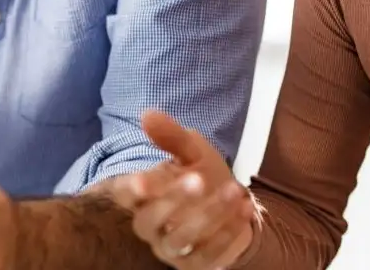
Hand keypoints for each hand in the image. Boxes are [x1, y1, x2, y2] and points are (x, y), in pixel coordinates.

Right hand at [112, 111, 255, 269]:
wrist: (232, 207)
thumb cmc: (202, 174)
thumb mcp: (191, 151)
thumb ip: (171, 136)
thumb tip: (148, 114)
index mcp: (142, 196)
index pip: (125, 195)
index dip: (131, 190)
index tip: (142, 181)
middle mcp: (150, 226)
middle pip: (150, 220)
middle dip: (174, 200)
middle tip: (198, 179)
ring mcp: (171, 249)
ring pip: (180, 239)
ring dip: (209, 214)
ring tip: (235, 190)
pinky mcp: (196, 265)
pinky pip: (208, 255)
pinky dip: (228, 233)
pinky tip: (244, 209)